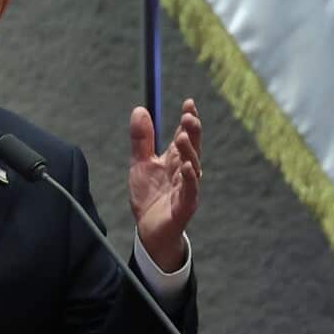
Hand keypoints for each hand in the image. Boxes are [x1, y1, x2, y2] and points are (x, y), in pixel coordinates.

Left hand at [129, 99, 201, 271]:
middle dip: (193, 131)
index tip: (189, 103)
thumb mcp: (140, 163)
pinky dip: (189, 179)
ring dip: (190, 152)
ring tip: (184, 136)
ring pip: (193, 167)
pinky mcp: (184, 207)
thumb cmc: (149, 196)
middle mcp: (184, 172)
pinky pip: (190, 192)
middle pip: (192, 148)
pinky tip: (188, 167)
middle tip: (189, 115)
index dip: (188, 120)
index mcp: (175, 160)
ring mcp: (186, 189)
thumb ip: (141, 139)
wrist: (148, 230)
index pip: (184, 135)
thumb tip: (140, 109)